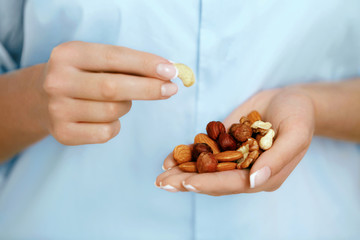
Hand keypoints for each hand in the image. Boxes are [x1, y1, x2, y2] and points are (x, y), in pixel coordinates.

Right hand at [39, 41, 177, 144]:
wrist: (41, 99)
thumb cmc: (82, 76)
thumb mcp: (95, 61)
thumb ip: (128, 65)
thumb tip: (166, 72)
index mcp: (68, 54)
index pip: (114, 58)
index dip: (145, 64)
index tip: (171, 70)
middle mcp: (57, 81)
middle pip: (114, 88)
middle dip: (149, 89)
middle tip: (171, 89)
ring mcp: (57, 110)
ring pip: (113, 112)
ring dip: (125, 106)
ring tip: (116, 100)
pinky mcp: (63, 133)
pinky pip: (106, 133)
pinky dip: (115, 125)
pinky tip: (105, 117)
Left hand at [156, 88, 314, 194]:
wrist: (291, 99)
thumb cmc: (299, 115)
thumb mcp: (296, 134)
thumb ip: (277, 159)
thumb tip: (254, 182)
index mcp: (264, 174)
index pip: (233, 183)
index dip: (209, 183)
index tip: (186, 183)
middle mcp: (247, 170)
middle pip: (214, 179)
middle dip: (187, 181)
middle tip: (162, 182)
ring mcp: (235, 157)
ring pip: (207, 168)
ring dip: (183, 170)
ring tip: (162, 172)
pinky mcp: (227, 143)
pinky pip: (206, 151)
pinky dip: (189, 154)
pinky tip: (171, 157)